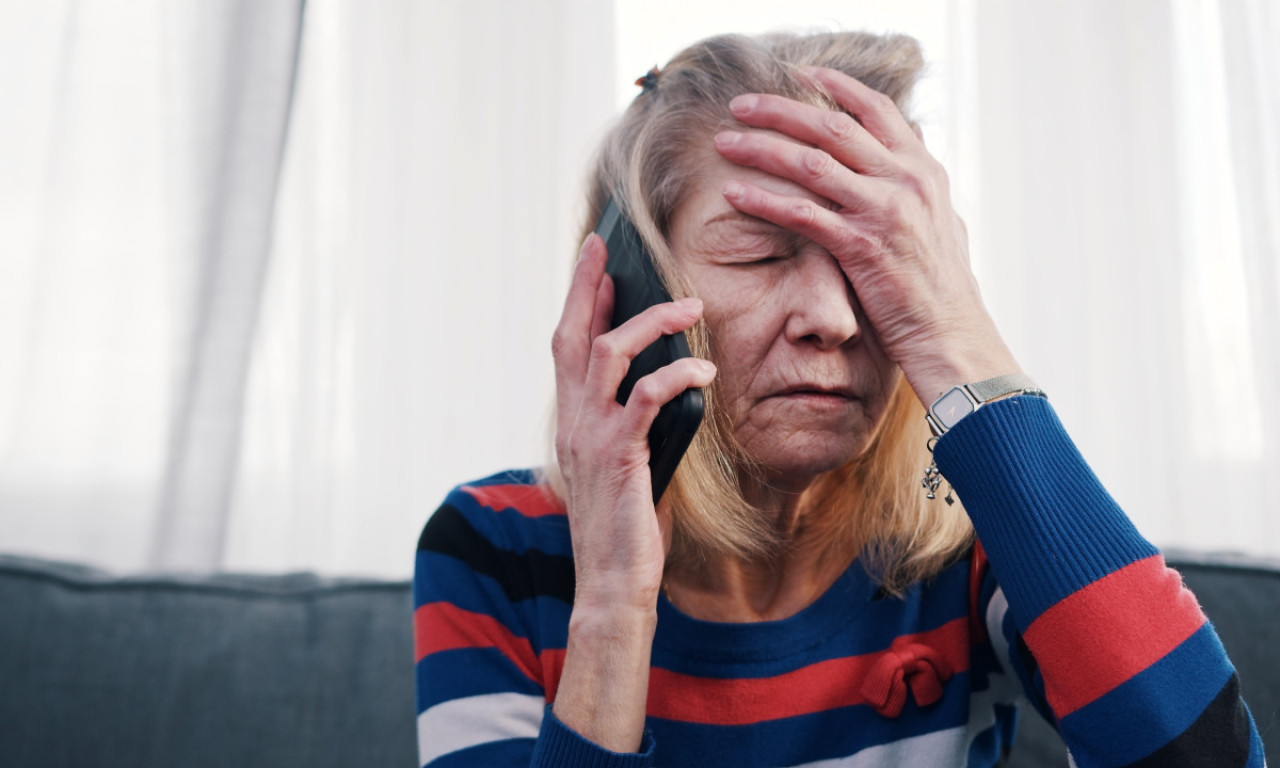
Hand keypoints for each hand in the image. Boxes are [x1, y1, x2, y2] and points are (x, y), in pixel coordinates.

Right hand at [551, 233, 715, 610]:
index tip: (593, 261)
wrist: (614, 582)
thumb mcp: (625, 463)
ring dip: (649, 321)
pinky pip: (646, 397)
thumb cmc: (626, 526)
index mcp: (571, 421)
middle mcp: (572, 421)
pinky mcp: (620, 455)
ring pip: (608, 355)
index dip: (577, 300)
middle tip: (606, 246)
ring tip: (689, 305)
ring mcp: (591, 437)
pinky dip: (676, 374)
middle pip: (573, 336)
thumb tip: (662, 382)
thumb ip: (631, 422)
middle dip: (588, 285)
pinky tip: (704, 369)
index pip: (567, 346)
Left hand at [712, 66, 1019, 404]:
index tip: (799, 73)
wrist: (952, 332)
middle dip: (780, 110)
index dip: (835, 85)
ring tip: (725, 143)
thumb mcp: (942, 218)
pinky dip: (764, 199)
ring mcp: (884, 211)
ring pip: (810, 163)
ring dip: (761, 148)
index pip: (876, 109)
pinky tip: (734, 193)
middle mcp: (905, 180)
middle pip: (833, 127)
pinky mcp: (861, 246)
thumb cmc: (941, 285)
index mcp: (923, 168)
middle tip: (740, 104)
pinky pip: (802, 213)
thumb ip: (918, 182)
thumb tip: (912, 145)